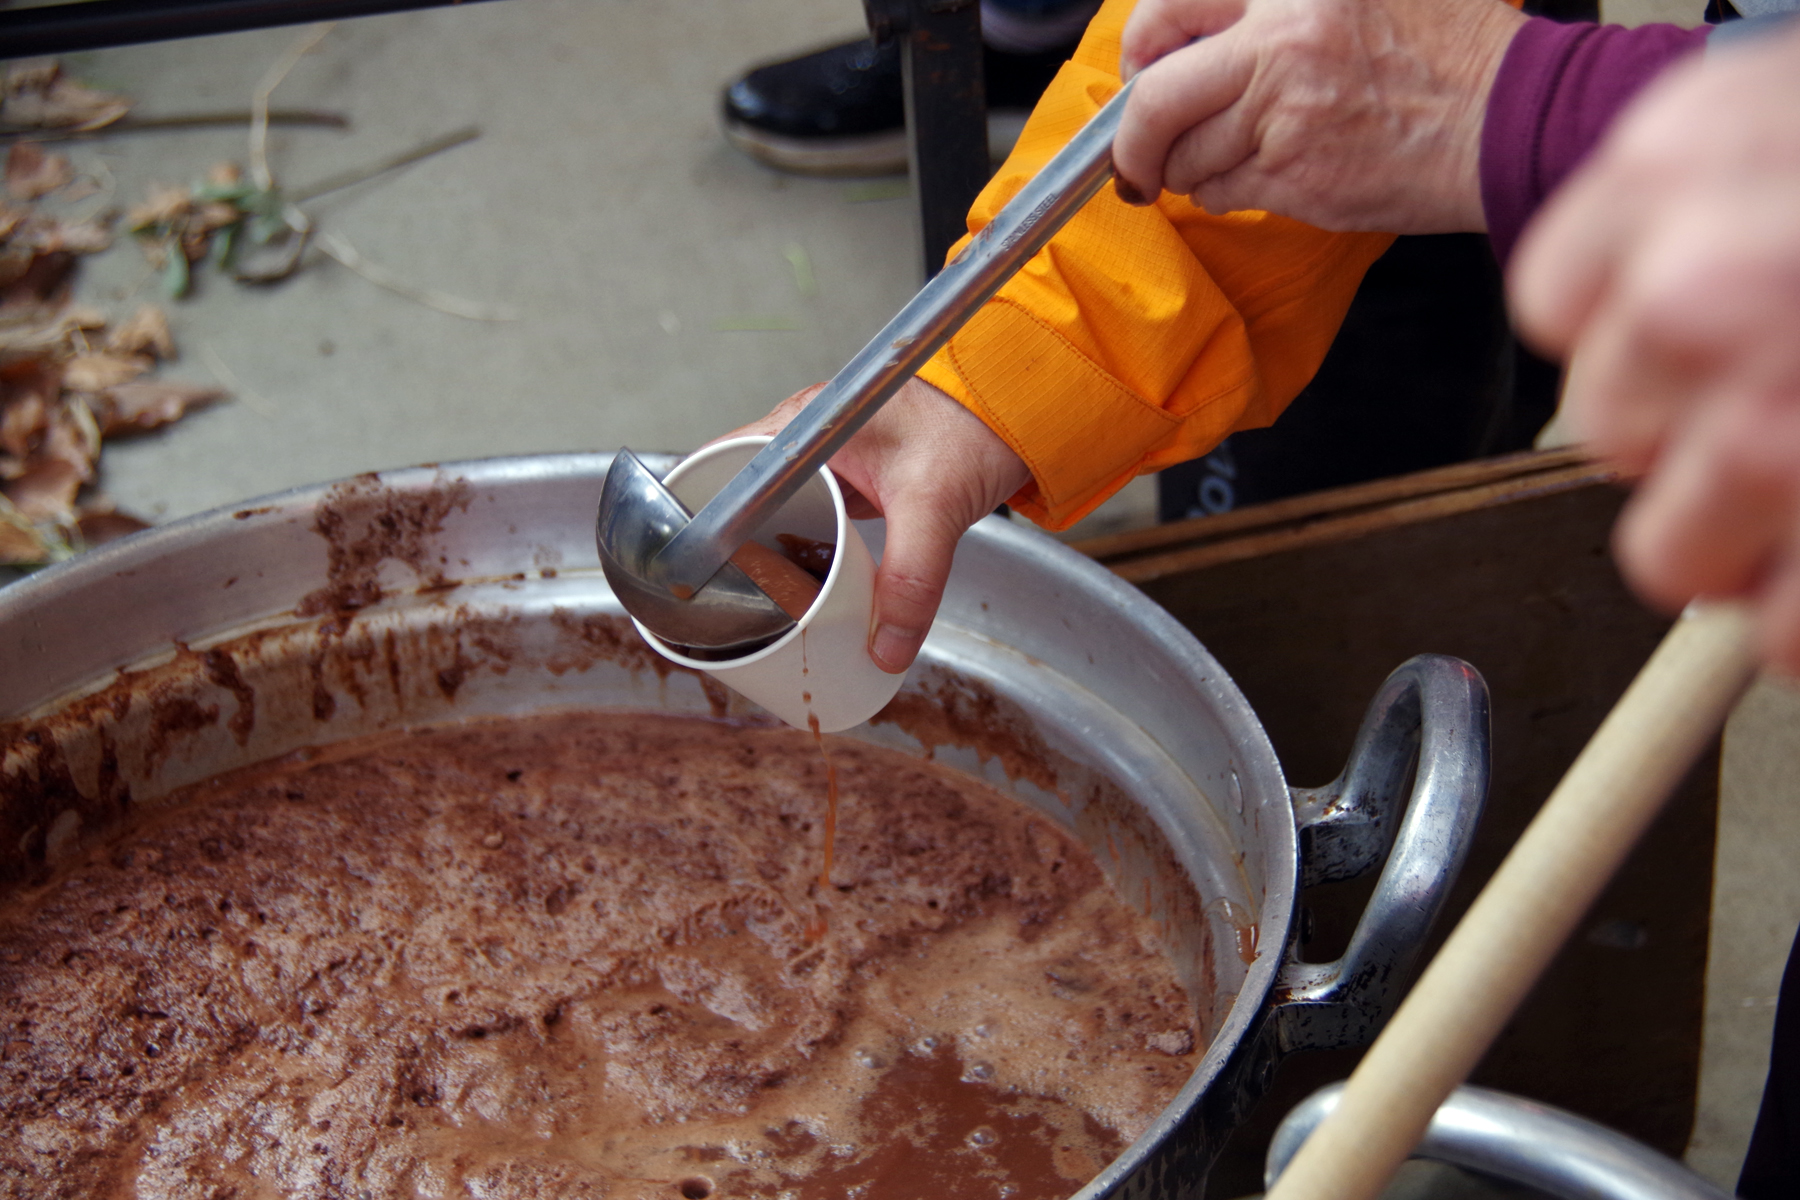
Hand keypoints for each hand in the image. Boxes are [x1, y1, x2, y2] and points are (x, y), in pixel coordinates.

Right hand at [721, 379, 1030, 673]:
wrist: (1017, 411)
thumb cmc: (973, 428)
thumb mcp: (934, 510)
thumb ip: (911, 582)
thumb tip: (886, 648)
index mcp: (804, 424)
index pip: (722, 466)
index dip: (697, 514)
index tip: (687, 561)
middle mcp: (804, 435)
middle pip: (739, 494)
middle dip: (729, 545)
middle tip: (719, 597)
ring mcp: (824, 455)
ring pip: (773, 508)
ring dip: (766, 549)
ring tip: (750, 597)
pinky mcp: (848, 475)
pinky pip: (807, 513)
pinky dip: (801, 545)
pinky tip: (800, 579)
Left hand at [1111, 0, 1524, 231]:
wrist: (1506, 116)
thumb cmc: (1444, 50)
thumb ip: (1278, 7)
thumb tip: (1195, 36)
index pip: (1168, 8)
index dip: (1140, 49)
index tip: (1141, 72)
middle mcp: (1277, 44)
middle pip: (1154, 100)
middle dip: (1133, 139)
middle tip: (1138, 157)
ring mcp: (1283, 115)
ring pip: (1187, 157)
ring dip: (1189, 169)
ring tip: (1226, 161)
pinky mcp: (1294, 175)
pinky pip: (1222, 192)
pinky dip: (1225, 193)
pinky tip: (1261, 179)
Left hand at [1510, 23, 1799, 670]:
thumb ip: (1726, 188)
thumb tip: (1656, 295)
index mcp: (1684, 162)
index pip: (1562, 302)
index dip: (1641, 333)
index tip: (1703, 342)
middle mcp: (1702, 291)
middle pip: (1610, 430)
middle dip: (1696, 436)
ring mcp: (1775, 430)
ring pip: (1671, 555)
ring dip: (1750, 544)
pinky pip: (1783, 637)